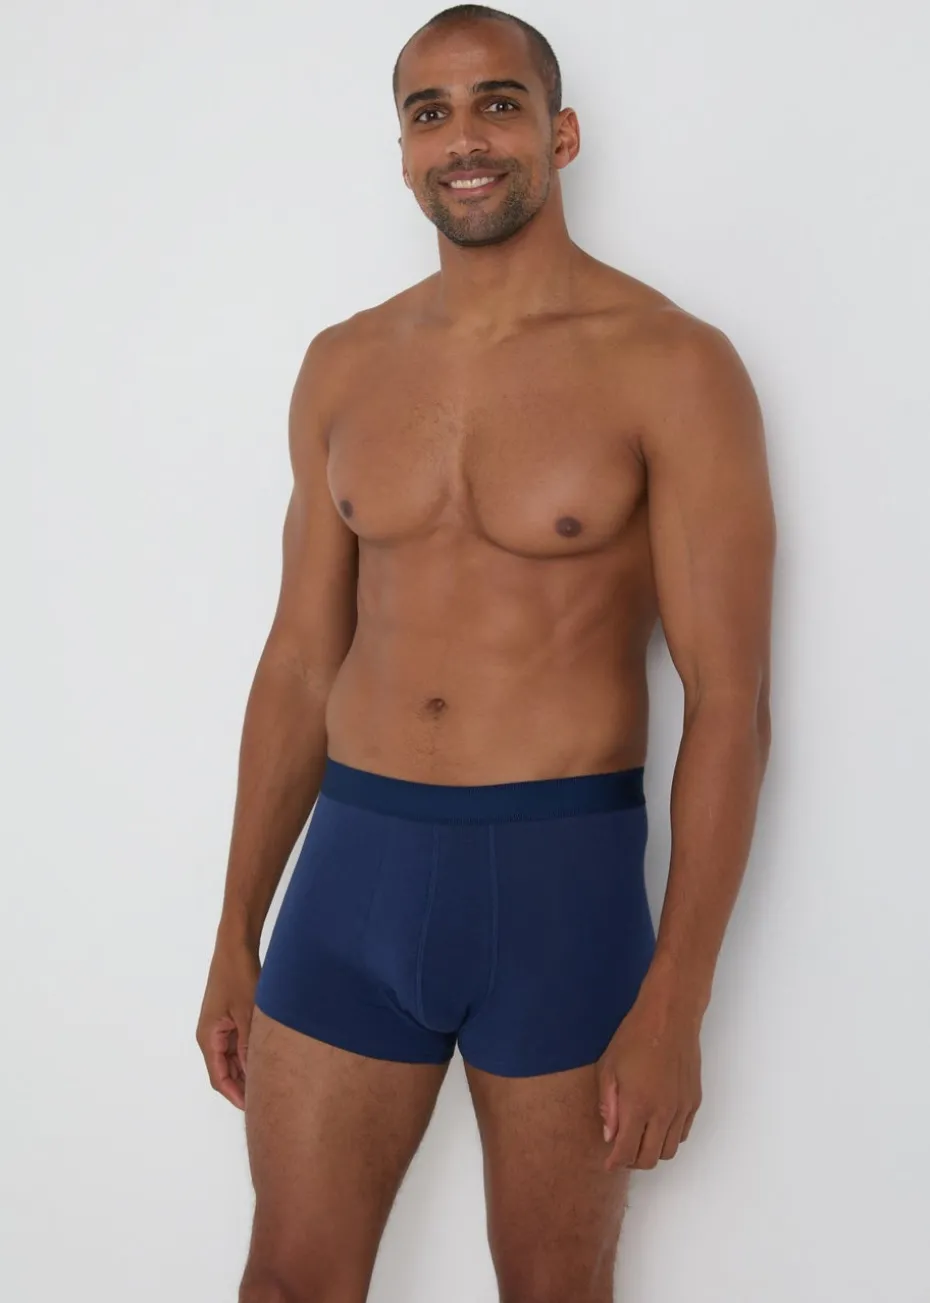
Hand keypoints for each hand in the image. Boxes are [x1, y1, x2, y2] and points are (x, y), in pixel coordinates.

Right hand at [196, 941, 260, 1109]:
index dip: (236, 1096)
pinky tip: (269, 1059)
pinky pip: (238, 1044)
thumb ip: (249, 1046)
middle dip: (244, 1086)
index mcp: (209, 1038)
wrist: (235, 947)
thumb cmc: (239, 977)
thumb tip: (255, 1076)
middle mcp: (210, 1036)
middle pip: (226, 1071)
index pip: (219, 1078)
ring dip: (248, 1070)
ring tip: (272, 1083)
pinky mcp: (229, 1018)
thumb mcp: (247, 1014)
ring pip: (233, 1059)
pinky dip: (250, 1054)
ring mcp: (220, 1027)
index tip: (255, 1109)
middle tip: (269, 1099)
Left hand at [596, 992, 702, 1171]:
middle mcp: (663, 1114)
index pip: (627, 1152)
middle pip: (650, 1159)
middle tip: (621, 1151)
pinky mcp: (694, 1102)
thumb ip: (608, 1105)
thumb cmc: (633, 1038)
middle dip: (633, 1161)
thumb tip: (609, 1135)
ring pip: (669, 1151)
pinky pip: (682, 1134)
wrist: (670, 1018)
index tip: (607, 1163)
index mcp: (638, 1106)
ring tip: (639, 1137)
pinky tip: (657, 1124)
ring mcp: (682, 1109)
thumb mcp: (608, 1068)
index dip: (615, 1163)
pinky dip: (669, 1138)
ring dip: (652, 1151)